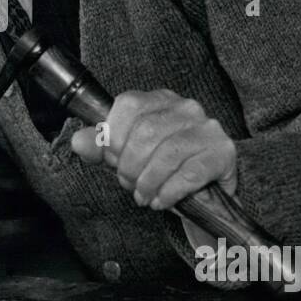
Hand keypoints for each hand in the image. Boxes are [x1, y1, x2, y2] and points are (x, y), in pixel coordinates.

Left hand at [71, 88, 236, 210]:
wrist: (203, 191)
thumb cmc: (161, 167)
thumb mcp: (126, 154)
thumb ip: (101, 146)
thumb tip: (79, 142)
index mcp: (159, 100)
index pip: (128, 105)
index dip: (114, 137)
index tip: (113, 160)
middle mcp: (186, 107)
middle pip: (146, 133)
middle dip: (129, 166)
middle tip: (129, 184)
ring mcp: (207, 128)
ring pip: (167, 154)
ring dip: (147, 183)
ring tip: (144, 196)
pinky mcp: (222, 153)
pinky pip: (189, 174)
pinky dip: (168, 192)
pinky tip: (161, 201)